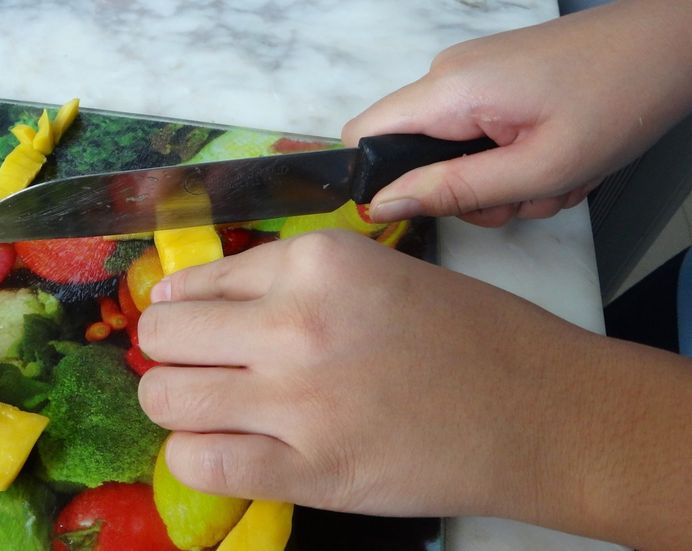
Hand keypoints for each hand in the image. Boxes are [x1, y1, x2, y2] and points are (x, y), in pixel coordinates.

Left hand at [136, 231, 691, 549]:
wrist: (543, 412)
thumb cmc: (470, 335)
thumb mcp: (373, 273)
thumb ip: (284, 280)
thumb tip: (190, 296)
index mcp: (314, 261)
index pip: (194, 282)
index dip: (186, 310)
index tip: (195, 329)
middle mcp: (296, 322)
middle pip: (161, 337)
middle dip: (171, 355)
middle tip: (203, 370)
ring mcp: (299, 400)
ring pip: (164, 399)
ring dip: (178, 406)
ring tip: (217, 411)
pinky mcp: (311, 470)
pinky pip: (197, 463)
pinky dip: (199, 458)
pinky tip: (233, 450)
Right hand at [344, 0, 691, 225]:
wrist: (670, 46)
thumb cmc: (618, 99)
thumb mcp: (537, 168)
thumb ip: (453, 191)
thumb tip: (382, 204)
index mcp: (450, 90)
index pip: (362, 135)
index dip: (376, 180)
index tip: (421, 210)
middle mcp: (450, 76)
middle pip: (413, 153)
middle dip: (462, 193)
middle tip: (518, 199)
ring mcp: (473, 75)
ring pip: (451, 151)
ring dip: (497, 182)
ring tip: (551, 179)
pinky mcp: (495, 80)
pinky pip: (478, 135)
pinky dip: (510, 160)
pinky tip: (554, 158)